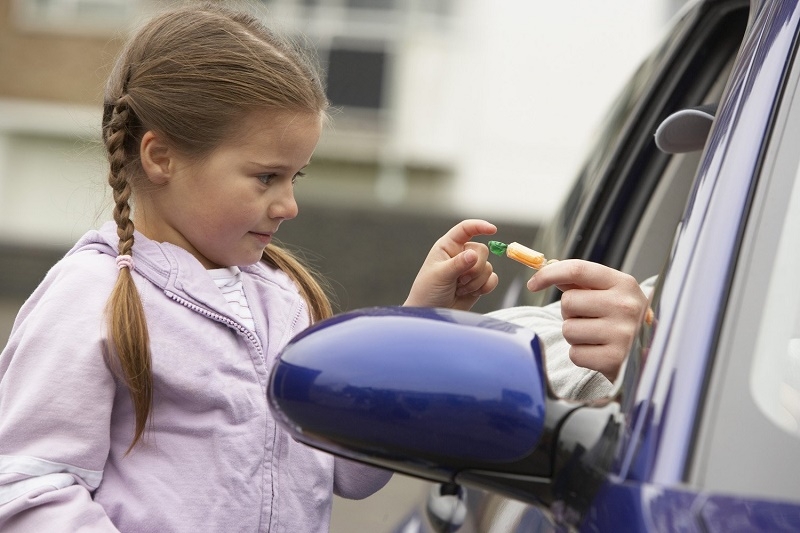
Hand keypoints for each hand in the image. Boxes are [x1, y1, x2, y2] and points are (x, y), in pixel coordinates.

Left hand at [404, 219, 498, 310]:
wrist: (432, 313)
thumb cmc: (427, 291)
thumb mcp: (439, 276)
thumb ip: (457, 264)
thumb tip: (474, 254)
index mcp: (447, 246)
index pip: (465, 229)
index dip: (479, 226)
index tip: (492, 229)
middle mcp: (460, 254)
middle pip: (482, 250)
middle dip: (474, 268)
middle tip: (459, 280)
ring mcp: (470, 269)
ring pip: (488, 267)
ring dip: (475, 282)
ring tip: (459, 289)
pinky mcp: (478, 283)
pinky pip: (492, 279)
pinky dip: (485, 287)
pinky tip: (470, 293)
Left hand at [527, 259, 647, 381]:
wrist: (652, 353)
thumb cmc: (622, 318)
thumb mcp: (610, 293)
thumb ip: (579, 281)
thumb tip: (546, 267)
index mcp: (624, 283)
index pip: (577, 270)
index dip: (548, 274)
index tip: (533, 283)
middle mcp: (625, 306)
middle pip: (568, 302)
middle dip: (570, 312)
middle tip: (589, 319)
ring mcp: (622, 334)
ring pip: (568, 329)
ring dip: (575, 335)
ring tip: (595, 336)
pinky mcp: (614, 360)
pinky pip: (575, 354)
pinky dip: (581, 355)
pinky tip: (598, 352)